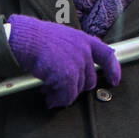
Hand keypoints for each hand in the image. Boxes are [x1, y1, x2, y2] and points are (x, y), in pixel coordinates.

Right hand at [6, 14, 120, 109]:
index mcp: (84, 40)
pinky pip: (67, 95)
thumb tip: (73, 66)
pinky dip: (57, 99)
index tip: (114, 81)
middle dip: (75, 87)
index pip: (107, 55)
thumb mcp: (60, 37)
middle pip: (89, 79)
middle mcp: (84, 52)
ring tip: (48, 92)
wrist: (24, 39)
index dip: (113, 69)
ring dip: (62, 94)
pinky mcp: (68, 76)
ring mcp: (77, 64)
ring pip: (77, 89)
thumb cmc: (36, 37)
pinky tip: (48, 98)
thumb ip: (72, 49)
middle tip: (59, 89)